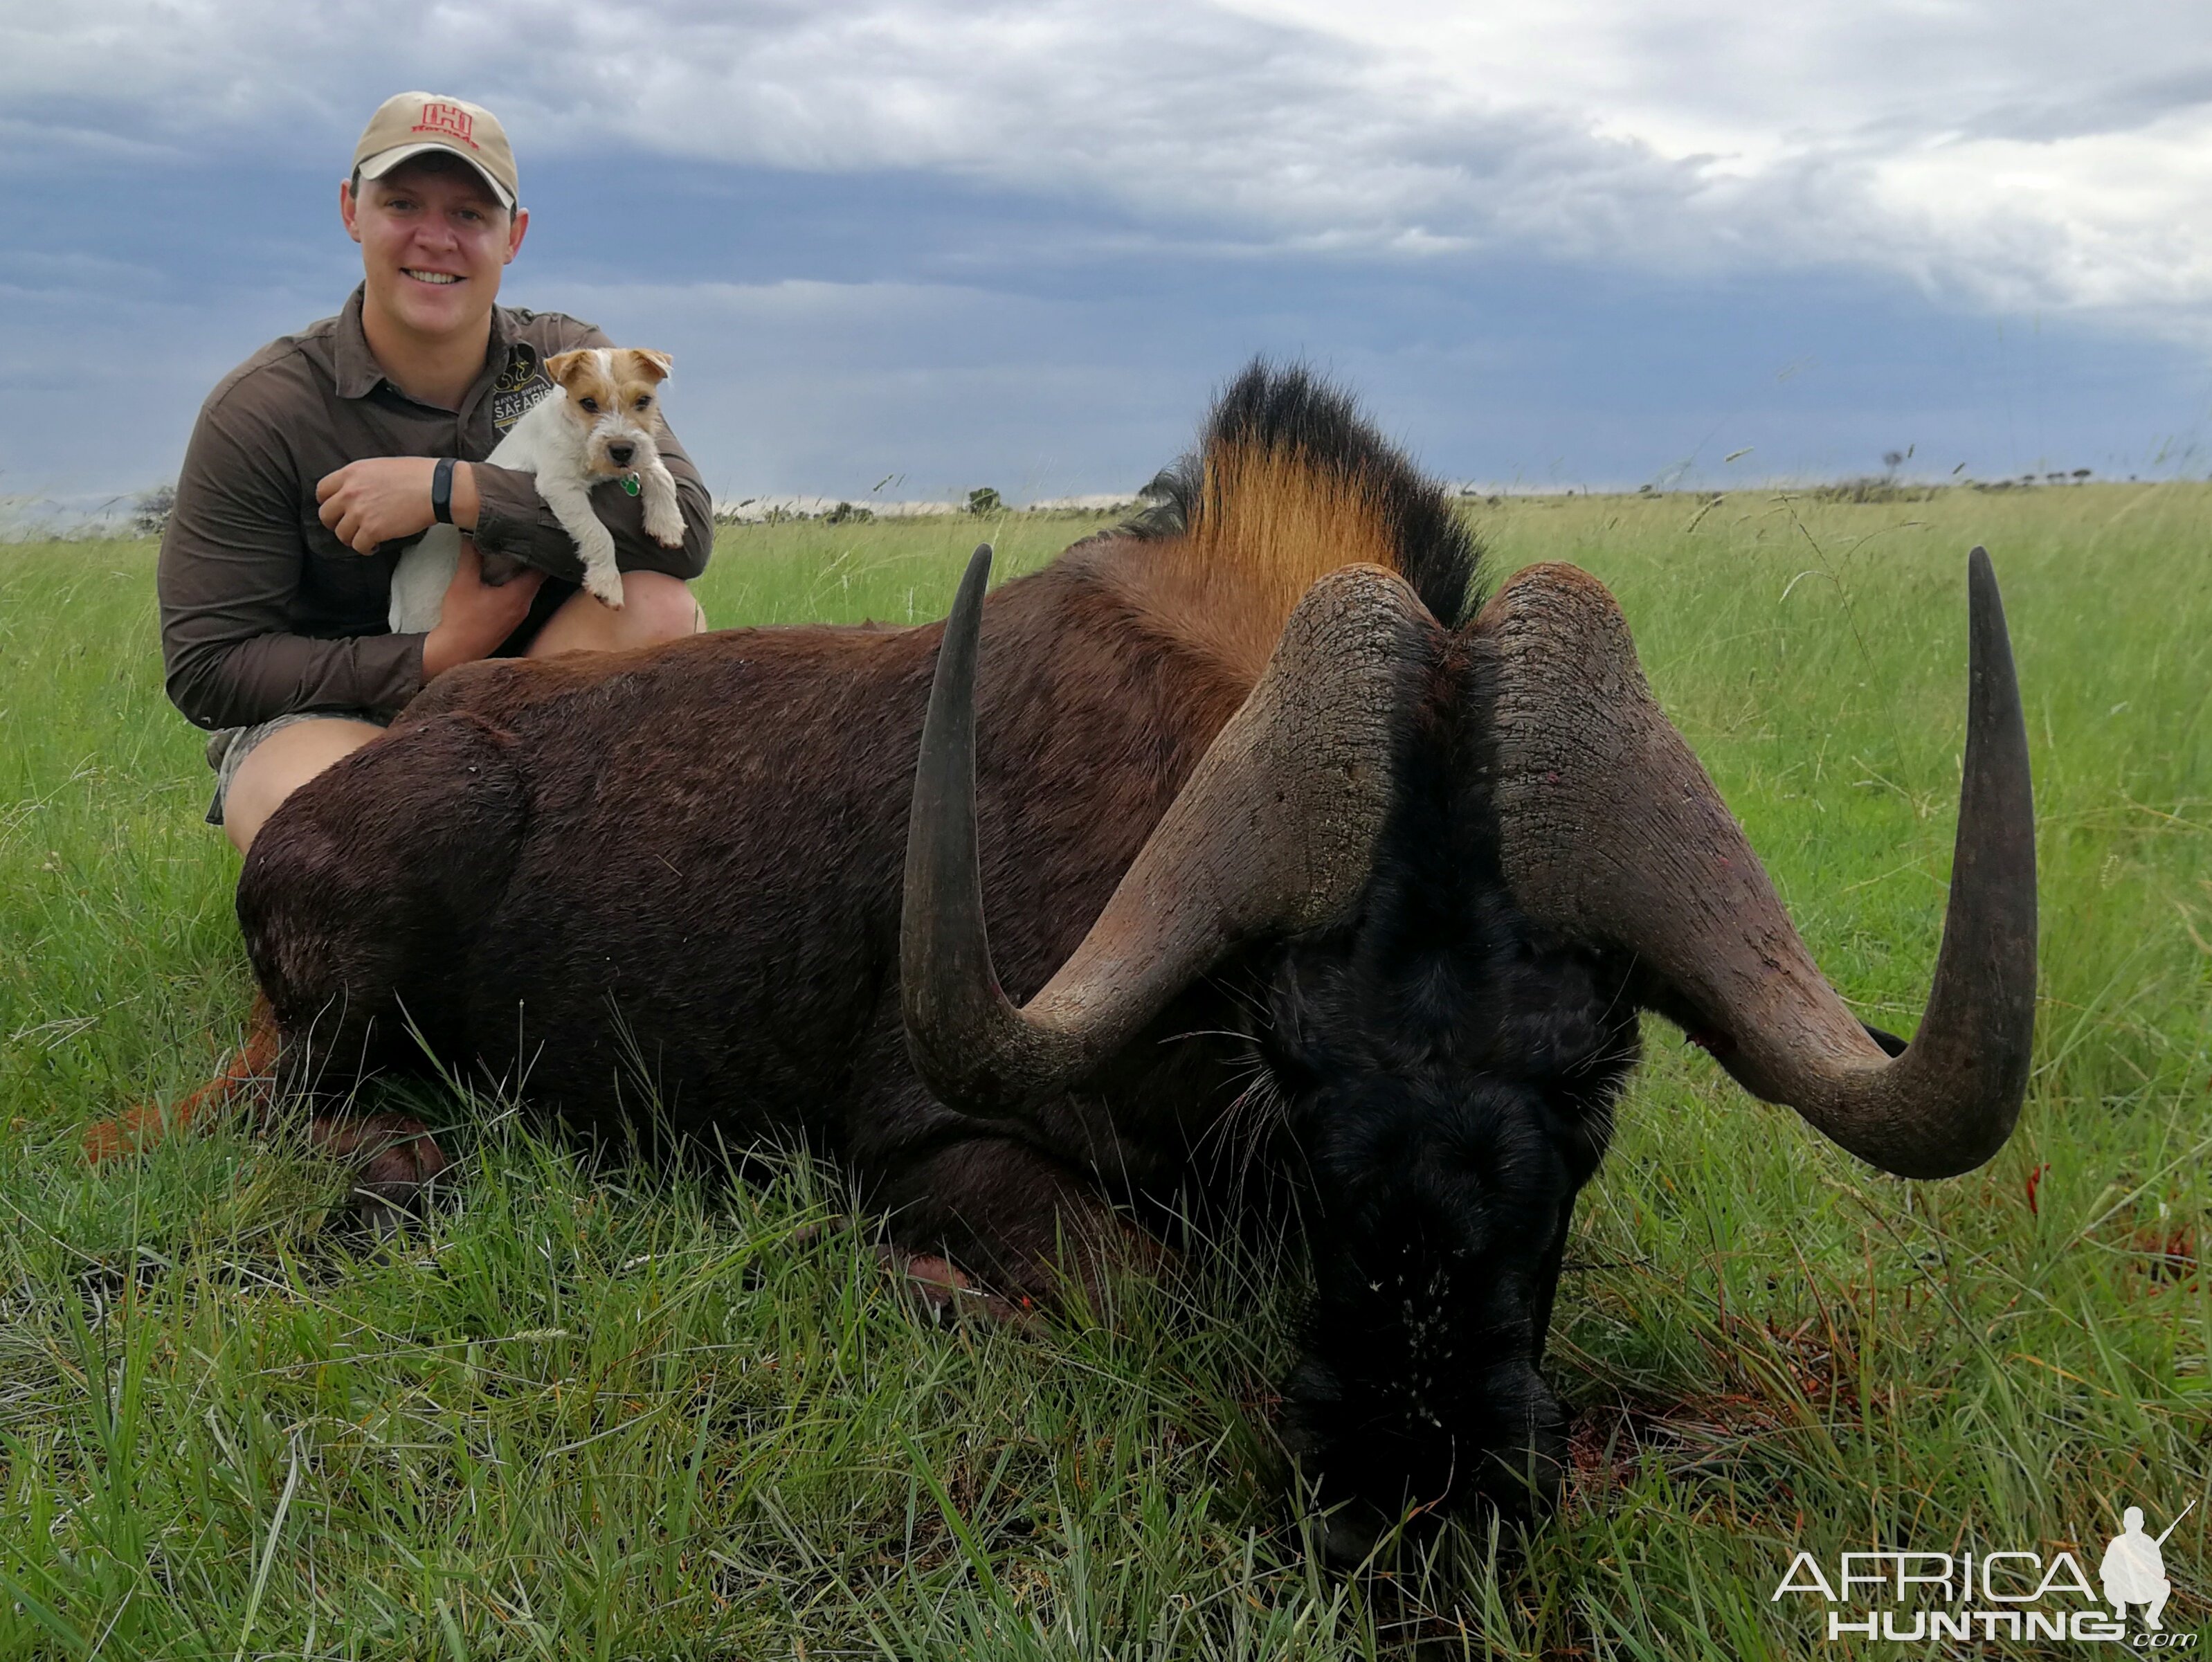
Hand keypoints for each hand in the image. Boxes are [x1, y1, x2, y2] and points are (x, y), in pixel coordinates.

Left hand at [315, 457, 478, 550]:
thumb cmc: (416, 474)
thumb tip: (359, 489)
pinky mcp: (372, 530)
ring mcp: (359, 512)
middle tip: (348, 527)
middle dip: (336, 523)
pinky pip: (358, 546)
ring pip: (341, 534)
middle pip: (326, 515)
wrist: (435, 488)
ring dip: (352, 538)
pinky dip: (366, 549)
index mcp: (351, 473)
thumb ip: (363, 477)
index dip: (329, 502)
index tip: (338, 509)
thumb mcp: (381, 466)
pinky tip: (375, 546)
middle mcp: (350, 492)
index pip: (322, 490)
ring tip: (365, 538)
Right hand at [421, 537, 546, 677]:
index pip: (541, 568)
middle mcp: (525, 606)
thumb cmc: (460, 619)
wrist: (455, 651)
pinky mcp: (511, 622)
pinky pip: (519, 598)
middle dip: (529, 559)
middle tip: (520, 541)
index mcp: (519, 595)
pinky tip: (502, 577)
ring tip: (511, 554)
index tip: (532, 536)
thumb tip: (470, 534)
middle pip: (536, 577)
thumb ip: (470, 557)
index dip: (538, 551)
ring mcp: (519, 616)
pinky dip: (515, 586)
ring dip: (521, 573)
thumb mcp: (463, 583)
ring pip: (527, 588)